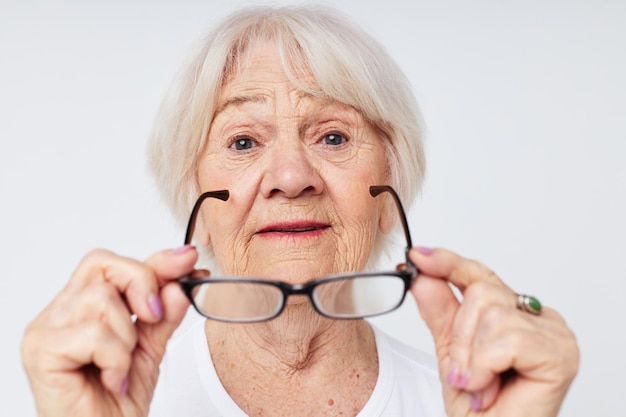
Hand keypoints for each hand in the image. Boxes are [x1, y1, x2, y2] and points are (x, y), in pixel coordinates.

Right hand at [21, 246, 196, 416]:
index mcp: (81, 306)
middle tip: (153, 319)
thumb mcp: (151, 346)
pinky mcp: (41, 351)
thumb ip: (165, 311)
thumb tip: (182, 279)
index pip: (111, 264)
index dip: (153, 262)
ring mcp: (45, 329)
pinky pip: (94, 334)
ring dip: (127, 337)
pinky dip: (115, 358)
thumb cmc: (117, 402)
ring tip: (122, 366)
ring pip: (100, 298)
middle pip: (102, 266)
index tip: (187, 261)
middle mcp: (60, 312)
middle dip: (141, 286)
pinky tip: (113, 379)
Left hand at [409, 247, 578, 416]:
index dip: (449, 264)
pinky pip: (507, 338)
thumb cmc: (478, 407)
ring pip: (492, 313)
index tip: (418, 257)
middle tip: (463, 372)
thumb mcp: (450, 351)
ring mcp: (554, 334)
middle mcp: (539, 319)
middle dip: (460, 335)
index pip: (481, 275)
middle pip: (482, 291)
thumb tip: (422, 274)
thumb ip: (440, 310)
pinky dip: (486, 366)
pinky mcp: (560, 353)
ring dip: (471, 357)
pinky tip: (490, 387)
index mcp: (515, 313)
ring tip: (479, 384)